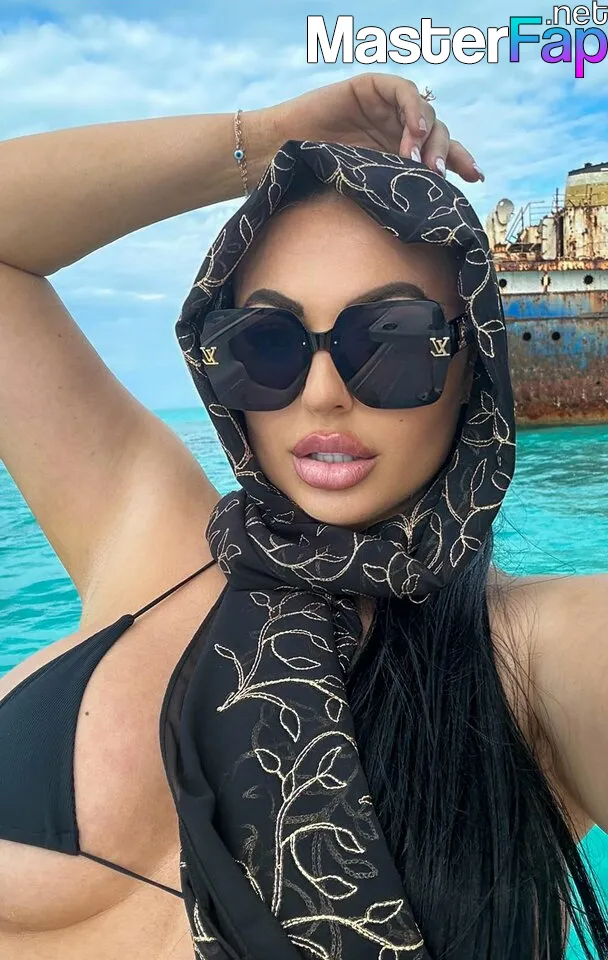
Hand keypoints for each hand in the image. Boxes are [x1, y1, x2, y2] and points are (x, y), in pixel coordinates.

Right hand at [256, 73, 482, 183]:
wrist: (277, 157)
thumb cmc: (312, 182)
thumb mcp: (362, 194)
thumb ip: (393, 194)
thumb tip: (429, 218)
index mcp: (398, 157)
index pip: (439, 156)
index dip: (461, 162)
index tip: (476, 178)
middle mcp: (396, 131)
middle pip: (439, 136)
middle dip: (446, 155)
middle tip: (438, 177)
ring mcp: (385, 110)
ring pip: (426, 114)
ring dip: (430, 138)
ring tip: (421, 163)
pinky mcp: (371, 89)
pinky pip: (404, 92)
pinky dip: (414, 110)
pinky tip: (413, 133)